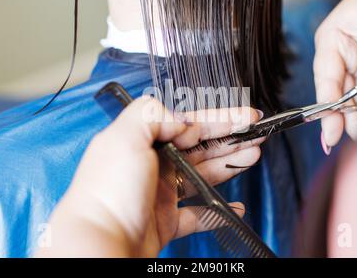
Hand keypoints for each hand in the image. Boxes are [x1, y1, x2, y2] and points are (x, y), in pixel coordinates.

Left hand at [35, 97, 263, 256]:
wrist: (100, 243)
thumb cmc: (108, 193)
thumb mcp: (125, 137)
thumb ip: (153, 114)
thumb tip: (181, 121)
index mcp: (144, 142)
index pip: (189, 123)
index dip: (221, 118)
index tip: (247, 116)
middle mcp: (153, 165)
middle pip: (200, 148)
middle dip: (230, 140)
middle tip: (257, 136)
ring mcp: (161, 194)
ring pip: (203, 175)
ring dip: (229, 166)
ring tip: (252, 157)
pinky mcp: (166, 222)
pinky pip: (198, 214)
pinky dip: (217, 210)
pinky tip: (235, 207)